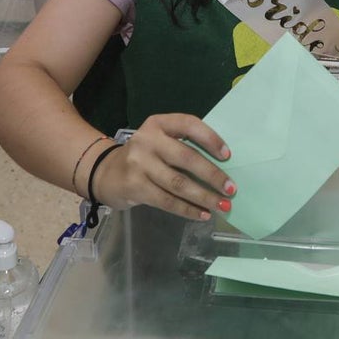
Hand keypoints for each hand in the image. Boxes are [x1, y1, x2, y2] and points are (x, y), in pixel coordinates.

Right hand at [92, 113, 234, 221]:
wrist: (107, 172)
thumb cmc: (146, 156)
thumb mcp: (161, 140)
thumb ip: (184, 145)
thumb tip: (223, 167)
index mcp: (159, 123)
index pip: (189, 124)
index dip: (210, 139)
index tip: (228, 155)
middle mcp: (147, 140)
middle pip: (186, 157)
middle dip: (212, 175)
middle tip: (231, 189)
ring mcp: (138, 163)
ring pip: (178, 183)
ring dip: (204, 197)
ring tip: (221, 206)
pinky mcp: (134, 186)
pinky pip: (167, 200)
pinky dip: (188, 209)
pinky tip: (202, 215)